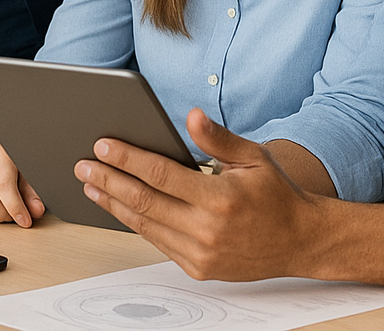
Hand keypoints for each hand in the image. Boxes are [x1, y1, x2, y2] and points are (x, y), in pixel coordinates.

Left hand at [74, 108, 324, 280]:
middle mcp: (208, 229)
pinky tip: (118, 207)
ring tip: (92, 184)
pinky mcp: (198, 268)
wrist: (300, 241)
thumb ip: (217, 138)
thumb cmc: (276, 194)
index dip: (128, 158)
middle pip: (144, 201)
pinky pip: (158, 242)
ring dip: (113, 204)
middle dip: (108, 180)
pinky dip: (134, 223)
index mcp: (221, 198)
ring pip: (145, 225)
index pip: (161, 174)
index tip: (102, 145)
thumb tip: (190, 115)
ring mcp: (201, 253)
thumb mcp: (254, 157)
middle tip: (83, 165)